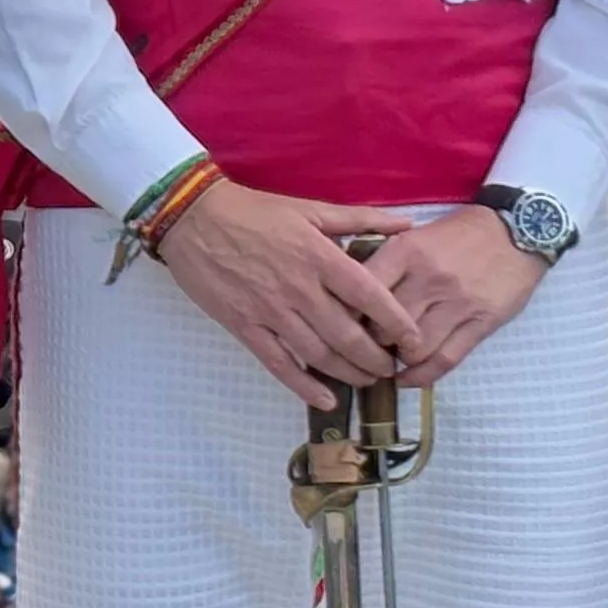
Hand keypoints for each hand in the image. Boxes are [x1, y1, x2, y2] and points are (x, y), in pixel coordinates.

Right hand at [151, 180, 424, 412]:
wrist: (193, 217)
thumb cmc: (255, 210)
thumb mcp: (310, 207)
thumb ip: (361, 219)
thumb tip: (406, 225)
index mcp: (320, 256)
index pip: (370, 297)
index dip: (397, 323)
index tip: (414, 341)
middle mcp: (300, 289)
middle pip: (348, 336)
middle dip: (376, 359)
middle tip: (390, 368)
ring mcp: (271, 311)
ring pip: (319, 355)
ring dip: (348, 374)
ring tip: (366, 380)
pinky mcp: (245, 327)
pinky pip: (279, 364)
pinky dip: (304, 386)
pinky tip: (325, 399)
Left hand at [360, 204, 551, 385]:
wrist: (518, 230)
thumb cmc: (460, 232)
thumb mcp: (416, 233)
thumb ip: (386, 261)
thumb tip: (349, 290)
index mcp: (407, 250)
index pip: (364, 290)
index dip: (347, 314)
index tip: (341, 324)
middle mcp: (429, 278)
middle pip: (385, 326)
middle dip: (371, 342)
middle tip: (364, 347)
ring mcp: (457, 303)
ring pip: (414, 348)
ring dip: (397, 359)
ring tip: (389, 359)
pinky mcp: (481, 323)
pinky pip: (446, 359)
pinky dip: (421, 376)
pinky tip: (407, 379)